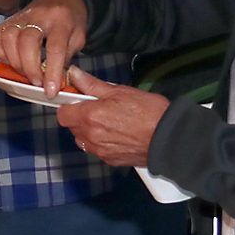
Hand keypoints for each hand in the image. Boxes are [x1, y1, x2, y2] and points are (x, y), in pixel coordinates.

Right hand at [0, 0, 88, 95]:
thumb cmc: (70, 19)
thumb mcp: (78, 37)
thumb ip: (66, 57)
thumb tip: (54, 80)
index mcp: (60, 21)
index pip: (54, 47)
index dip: (52, 71)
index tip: (51, 90)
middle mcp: (37, 17)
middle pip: (26, 43)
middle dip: (29, 68)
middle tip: (37, 83)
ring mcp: (19, 17)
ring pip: (8, 39)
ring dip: (14, 62)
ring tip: (25, 73)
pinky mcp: (6, 19)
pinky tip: (10, 60)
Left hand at [55, 70, 169, 166]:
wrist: (171, 138)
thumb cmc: (149, 113)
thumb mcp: (119, 91)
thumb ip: (92, 85)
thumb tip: (75, 75)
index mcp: (91, 116)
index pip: (63, 114)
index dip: (68, 105)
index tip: (76, 100)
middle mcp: (92, 136)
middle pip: (72, 127)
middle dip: (80, 117)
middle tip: (98, 107)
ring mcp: (101, 150)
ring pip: (84, 139)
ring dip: (90, 130)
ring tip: (109, 121)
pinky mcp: (111, 160)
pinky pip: (97, 150)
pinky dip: (102, 142)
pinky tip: (117, 133)